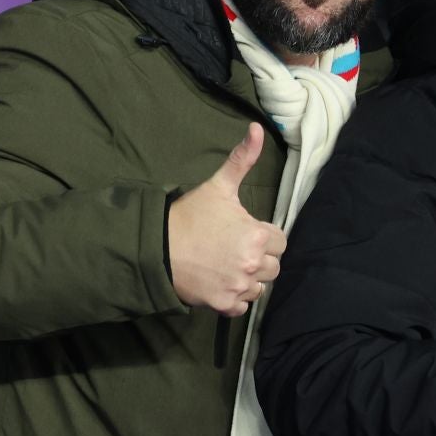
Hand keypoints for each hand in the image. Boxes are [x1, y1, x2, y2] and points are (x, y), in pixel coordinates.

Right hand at [167, 124, 285, 316]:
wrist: (155, 247)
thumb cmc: (189, 216)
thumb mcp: (218, 186)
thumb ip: (242, 159)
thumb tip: (258, 129)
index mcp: (257, 235)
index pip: (280, 241)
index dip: (264, 237)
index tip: (244, 233)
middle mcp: (252, 263)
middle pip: (274, 266)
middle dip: (259, 259)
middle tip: (234, 250)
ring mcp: (238, 286)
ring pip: (260, 287)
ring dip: (249, 279)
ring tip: (226, 266)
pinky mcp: (224, 304)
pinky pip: (243, 306)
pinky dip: (235, 298)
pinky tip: (220, 282)